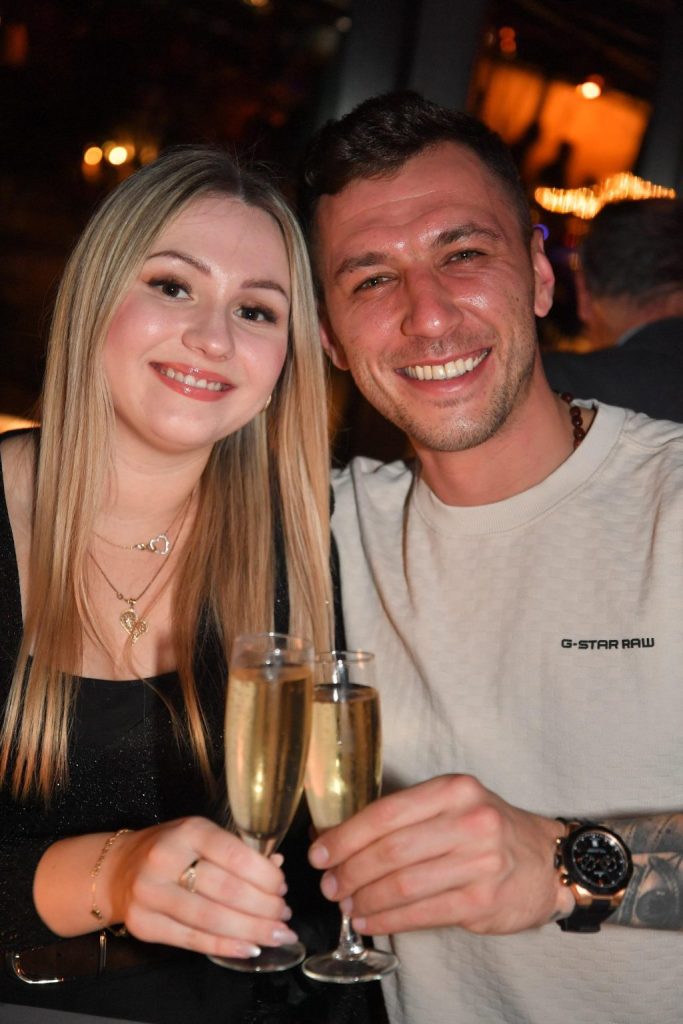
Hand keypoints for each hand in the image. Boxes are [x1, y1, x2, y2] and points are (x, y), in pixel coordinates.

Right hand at [111, 817, 297, 958]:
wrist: (117, 870)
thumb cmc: (171, 849)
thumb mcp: (202, 836)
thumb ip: (237, 850)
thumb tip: (277, 866)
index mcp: (188, 831)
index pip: (234, 855)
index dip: (265, 876)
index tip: (282, 887)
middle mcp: (165, 859)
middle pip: (226, 891)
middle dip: (263, 907)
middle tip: (284, 915)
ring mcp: (151, 894)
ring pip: (211, 919)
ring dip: (251, 931)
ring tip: (275, 934)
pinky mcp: (144, 925)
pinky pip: (192, 940)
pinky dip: (226, 947)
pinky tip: (249, 948)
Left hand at [308, 775, 571, 935]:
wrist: (547, 860)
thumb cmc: (487, 830)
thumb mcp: (453, 805)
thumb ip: (405, 817)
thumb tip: (340, 836)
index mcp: (453, 790)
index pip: (386, 813)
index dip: (346, 836)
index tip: (320, 852)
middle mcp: (469, 821)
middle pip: (391, 850)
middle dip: (350, 871)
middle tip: (330, 885)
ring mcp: (479, 862)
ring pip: (404, 884)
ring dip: (366, 899)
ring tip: (347, 906)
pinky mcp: (483, 900)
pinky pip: (422, 913)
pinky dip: (389, 920)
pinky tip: (371, 922)